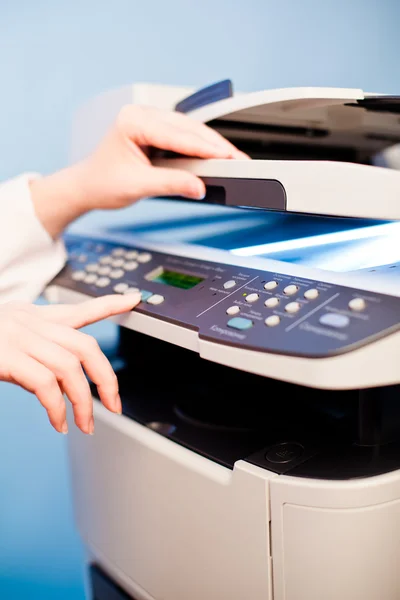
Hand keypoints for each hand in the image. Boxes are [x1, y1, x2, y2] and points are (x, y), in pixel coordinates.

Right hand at [0, 293, 140, 433]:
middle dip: (107, 378)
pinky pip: (45, 384)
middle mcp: (30, 323)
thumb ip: (35, 352)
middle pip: (86, 346)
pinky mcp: (6, 357)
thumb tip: (59, 383)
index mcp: (33, 317)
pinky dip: (57, 408)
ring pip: (71, 368)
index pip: (79, 309)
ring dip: (83, 402)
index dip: (109, 304)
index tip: (133, 299)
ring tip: (84, 425)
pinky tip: (59, 423)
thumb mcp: (8, 339)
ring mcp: (18, 338)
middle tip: (115, 405)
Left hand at [30, 105, 247, 237]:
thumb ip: (170, 184)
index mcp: (132, 121)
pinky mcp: (155, 132)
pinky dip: (200, 147)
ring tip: (232, 158)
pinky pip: (183, 136)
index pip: (176, 134)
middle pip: (187, 128)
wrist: (87, 186)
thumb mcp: (137, 186)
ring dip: (211, 144)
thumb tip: (198, 186)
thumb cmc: (102, 182)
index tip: (226, 157)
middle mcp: (141, 115)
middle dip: (214, 144)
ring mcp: (149, 121)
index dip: (204, 147)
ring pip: (189, 130)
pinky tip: (215, 155)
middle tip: (237, 159)